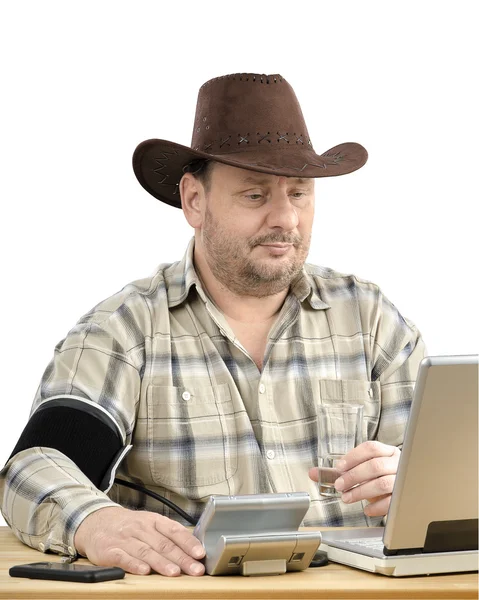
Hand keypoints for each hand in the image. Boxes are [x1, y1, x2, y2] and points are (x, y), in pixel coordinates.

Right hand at [74, 506, 205, 575]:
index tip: (200, 554)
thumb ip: (167, 535)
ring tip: (175, 572)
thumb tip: (193, 549)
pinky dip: (134, 565)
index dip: (188, 542)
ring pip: (146, 551)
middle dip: (181, 558)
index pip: (174, 530)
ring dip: (162, 563)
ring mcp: (125, 539)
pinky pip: (123, 557)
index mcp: (153, 520)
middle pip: (163, 544)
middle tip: (195, 569)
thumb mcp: (149, 524)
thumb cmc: (130, 527)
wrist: (97, 522)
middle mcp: (141, 528)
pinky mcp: (110, 550)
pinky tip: (144, 572)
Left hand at [309, 441, 400, 516]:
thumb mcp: (360, 471)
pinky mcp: (405, 498)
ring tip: (347, 498)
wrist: (403, 492)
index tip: (339, 467)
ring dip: (361, 492)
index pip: (371, 448)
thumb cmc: (379, 478)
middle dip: (354, 476)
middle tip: (339, 485)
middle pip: (375, 466)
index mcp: (387, 452)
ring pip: (383, 483)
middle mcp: (397, 463)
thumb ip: (338, 472)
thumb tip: (314, 473)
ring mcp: (403, 480)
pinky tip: (366, 509)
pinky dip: (376, 507)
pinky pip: (392, 502)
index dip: (353, 456)